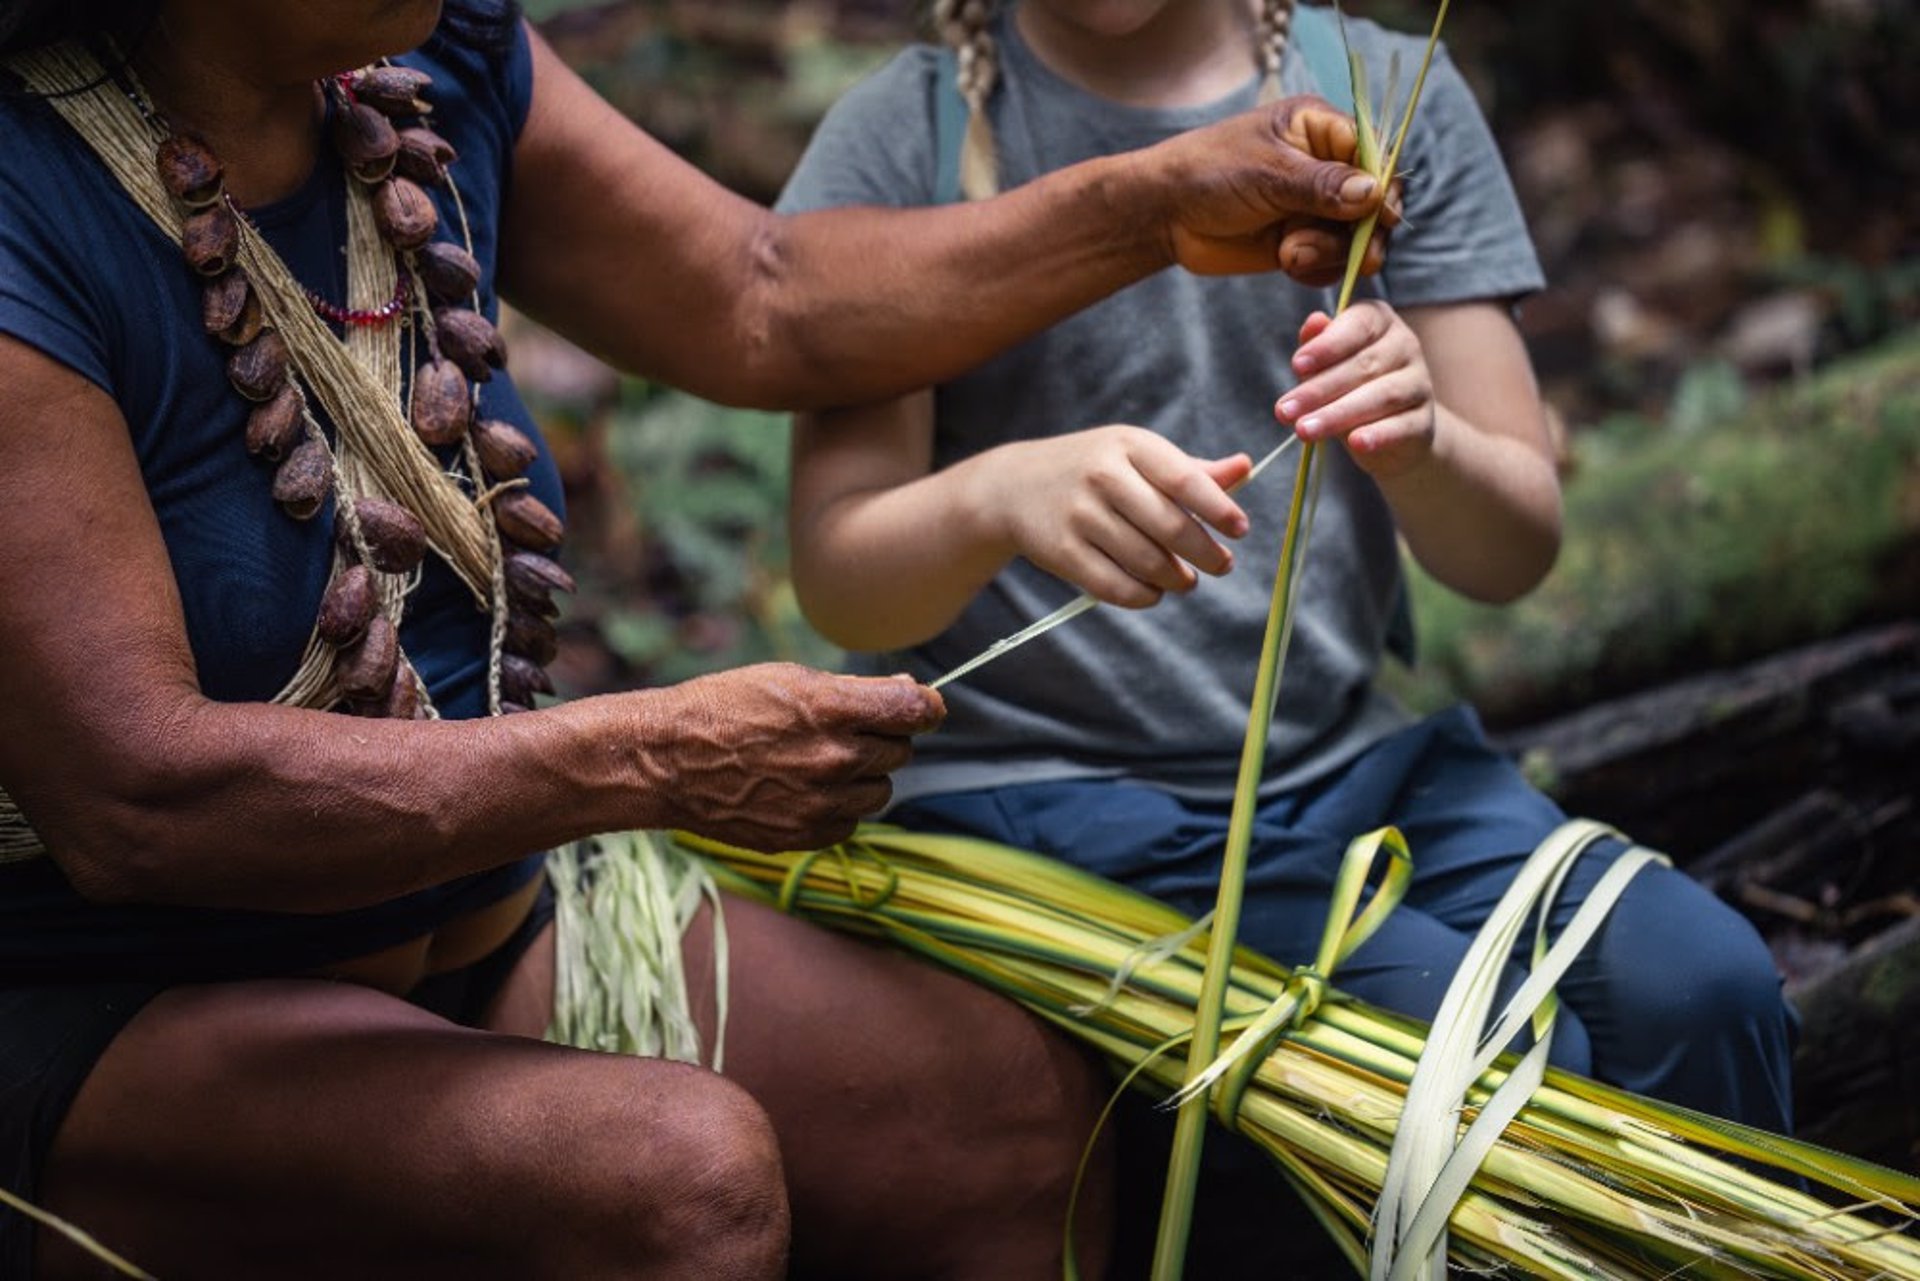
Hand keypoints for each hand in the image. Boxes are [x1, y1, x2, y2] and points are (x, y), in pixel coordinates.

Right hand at [649, 664, 944, 850]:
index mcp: (832, 710)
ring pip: (881, 789)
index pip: (914, 710)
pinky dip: (839, 806)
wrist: (668, 761)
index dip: (925, 705)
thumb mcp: (788, 679)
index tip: (922, 706)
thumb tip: (910, 692)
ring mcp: (822, 802)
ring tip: (820, 761)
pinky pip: (852, 820)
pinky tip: (804, 788)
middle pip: (900, 750)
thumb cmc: (725, 708)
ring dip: (864, 775)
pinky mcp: (808, 835)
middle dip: (883, 737)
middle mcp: (834, 759)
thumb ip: (854, 691)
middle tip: (845, 730)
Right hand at [981, 426, 1251, 607]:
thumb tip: (1246, 468)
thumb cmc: (1091, 469)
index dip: (1219, 509)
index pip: (1185, 480)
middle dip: (1205, 553)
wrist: (1012, 487)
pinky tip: (1154, 590)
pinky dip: (1144, 595)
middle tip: (1222, 564)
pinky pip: (1116, 586)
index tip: (1240, 530)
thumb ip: (1191, 470)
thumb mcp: (1135, 455)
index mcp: (1130, 445)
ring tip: (1186, 580)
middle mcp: (1103, 476)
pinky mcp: (1062, 552)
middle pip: (1171, 526)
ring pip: (1146, 561)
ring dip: (1176, 578)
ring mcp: (1079, 514)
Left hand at [1142, 97, 1397, 280]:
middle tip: (1338, 249)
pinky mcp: (1303, 242)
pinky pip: (1333, 262)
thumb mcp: (1267, 173)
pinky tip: (1288, 264)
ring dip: (1331, 252)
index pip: (1375, 155)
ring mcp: (1316, 208)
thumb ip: (1322, 185)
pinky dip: (1318, 269)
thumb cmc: (1210, 173)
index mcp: (1322, 129)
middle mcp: (1327, 167)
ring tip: (1289, 253)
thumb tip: (1373, 193)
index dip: (1383, 187)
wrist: (1165, 213)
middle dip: (1358, 230)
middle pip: (1376, 202)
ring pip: (1357, 238)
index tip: (1379, 216)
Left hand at [1278, 302, 1435, 476]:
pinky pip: (1402, 426)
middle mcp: (1405, 345)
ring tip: (1304, 430)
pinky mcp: (1424, 421)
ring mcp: (1419, 383)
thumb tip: (1314, 322)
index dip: (1327, 346)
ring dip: (1338, 415)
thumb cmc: (1350, 387)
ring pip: (1381, 396)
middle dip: (1319, 389)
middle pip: (1363, 365)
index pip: (1357, 326)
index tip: (1296, 365)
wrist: (1392, 431)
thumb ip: (1317, 345)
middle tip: (1284, 411)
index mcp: (1380, 321)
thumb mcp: (1326, 365)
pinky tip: (1356, 443)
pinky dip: (1378, 435)